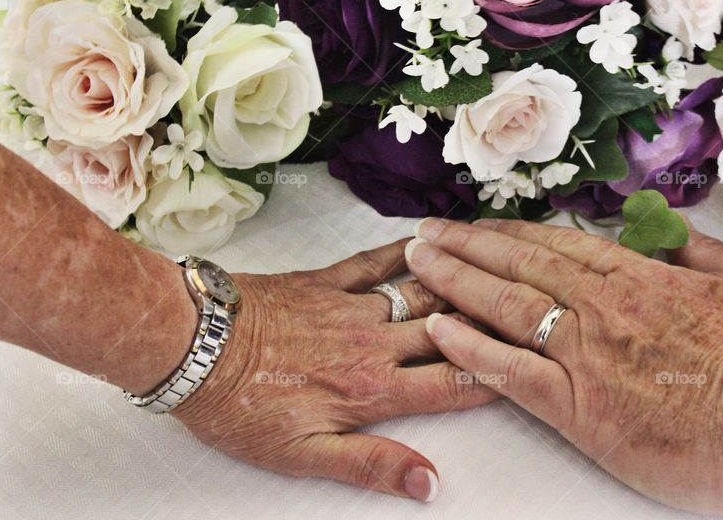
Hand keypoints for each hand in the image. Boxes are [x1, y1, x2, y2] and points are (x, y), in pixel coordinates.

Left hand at [172, 239, 495, 501]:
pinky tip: (426, 240)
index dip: (495, 375)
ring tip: (496, 271)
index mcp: (373, 390)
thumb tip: (429, 482)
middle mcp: (373, 344)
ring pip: (422, 293)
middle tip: (526, 310)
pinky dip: (404, 250)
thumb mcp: (303, 454)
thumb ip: (371, 464)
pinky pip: (374, 261)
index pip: (451, 383)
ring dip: (460, 284)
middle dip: (491, 322)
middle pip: (448, 331)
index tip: (529, 366)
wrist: (193, 345)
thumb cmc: (241, 405)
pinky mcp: (324, 281)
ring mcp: (351, 307)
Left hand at [406, 219, 722, 517]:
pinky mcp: (580, 408)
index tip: (480, 226)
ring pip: (506, 307)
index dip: (512, 235)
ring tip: (418, 264)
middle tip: (427, 234)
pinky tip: (437, 328)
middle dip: (468, 247)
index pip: (558, 247)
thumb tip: (674, 234)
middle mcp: (601, 307)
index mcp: (639, 278)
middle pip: (520, 267)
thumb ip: (701, 253)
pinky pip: (511, 371)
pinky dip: (470, 347)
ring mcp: (586, 355)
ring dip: (456, 280)